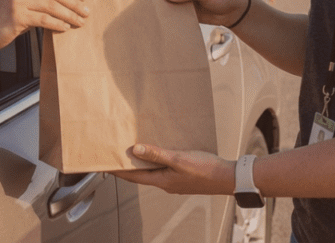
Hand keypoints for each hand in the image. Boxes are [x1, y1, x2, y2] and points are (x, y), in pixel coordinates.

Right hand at [0, 0, 89, 51]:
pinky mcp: (17, 16)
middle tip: (86, 12)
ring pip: (53, 6)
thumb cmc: (1, 18)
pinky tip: (65, 28)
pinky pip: (44, 19)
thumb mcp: (20, 1)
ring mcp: (18, 1)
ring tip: (79, 22)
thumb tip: (65, 4)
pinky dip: (57, 24)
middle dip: (74, 3)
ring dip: (69, 15)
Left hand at [112, 144, 233, 195]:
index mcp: (162, 181)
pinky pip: (165, 168)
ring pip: (154, 171)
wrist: (228, 177)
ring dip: (144, 161)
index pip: (133, 176)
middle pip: (141, 174)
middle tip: (117, 154)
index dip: (119, 170)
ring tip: (134, 150)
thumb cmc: (206, 169)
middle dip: (129, 165)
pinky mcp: (184, 177)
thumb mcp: (179, 159)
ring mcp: (175, 181)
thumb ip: (157, 154)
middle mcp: (166, 183)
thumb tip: (135, 150)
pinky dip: (157, 160)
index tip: (105, 164)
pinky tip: (160, 152)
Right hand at [163, 0, 248, 27]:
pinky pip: (173, 12)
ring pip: (167, 3)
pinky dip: (171, 16)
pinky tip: (170, 22)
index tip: (159, 1)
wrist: (233, 11)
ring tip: (163, 18)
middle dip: (162, 1)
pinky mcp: (183, 7)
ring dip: (166, 10)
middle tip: (158, 12)